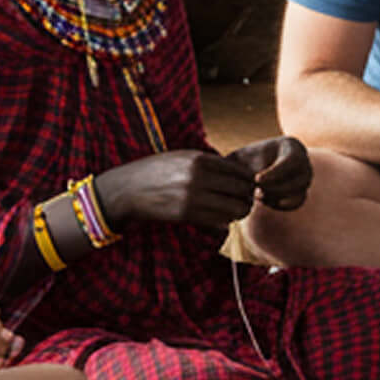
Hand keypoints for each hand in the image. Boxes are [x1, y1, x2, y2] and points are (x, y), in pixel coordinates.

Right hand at [96, 150, 258, 232]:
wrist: (129, 188)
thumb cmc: (158, 171)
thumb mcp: (183, 157)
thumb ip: (209, 163)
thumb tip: (237, 171)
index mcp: (200, 159)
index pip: (240, 171)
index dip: (249, 181)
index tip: (248, 187)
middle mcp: (199, 176)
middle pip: (242, 189)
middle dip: (248, 197)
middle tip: (246, 202)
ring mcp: (193, 196)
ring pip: (234, 208)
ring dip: (239, 212)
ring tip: (235, 212)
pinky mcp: (186, 214)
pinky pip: (219, 221)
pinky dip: (225, 222)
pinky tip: (221, 220)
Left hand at [229, 135, 311, 208]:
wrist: (252, 171)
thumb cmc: (245, 160)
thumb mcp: (241, 157)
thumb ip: (238, 163)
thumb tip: (234, 172)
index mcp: (292, 146)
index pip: (292, 160)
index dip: (275, 172)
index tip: (256, 179)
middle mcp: (304, 162)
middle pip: (298, 180)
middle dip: (274, 188)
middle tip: (255, 191)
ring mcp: (305, 179)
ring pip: (298, 192)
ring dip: (276, 196)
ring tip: (257, 194)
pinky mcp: (302, 193)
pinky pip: (296, 203)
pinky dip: (280, 204)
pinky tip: (265, 200)